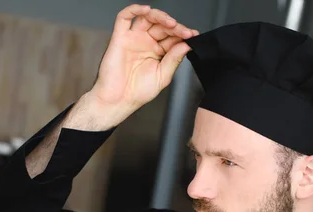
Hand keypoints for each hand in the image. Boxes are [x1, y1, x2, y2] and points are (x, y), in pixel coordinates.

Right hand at [86, 4, 197, 125]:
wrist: (119, 100)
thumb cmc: (138, 92)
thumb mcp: (163, 76)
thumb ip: (174, 59)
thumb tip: (186, 45)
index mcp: (157, 52)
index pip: (172, 37)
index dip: (183, 35)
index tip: (193, 36)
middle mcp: (146, 43)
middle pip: (162, 26)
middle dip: (175, 27)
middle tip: (185, 32)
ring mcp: (133, 39)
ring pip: (147, 18)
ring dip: (160, 17)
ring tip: (171, 23)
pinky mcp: (120, 37)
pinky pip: (124, 17)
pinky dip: (134, 9)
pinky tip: (147, 11)